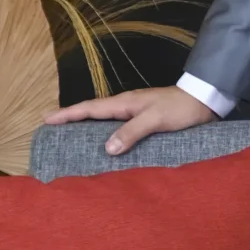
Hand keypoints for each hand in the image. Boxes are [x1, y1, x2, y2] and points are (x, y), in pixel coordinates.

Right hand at [44, 84, 217, 156]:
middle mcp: (125, 106)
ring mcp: (133, 112)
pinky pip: (116, 126)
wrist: (203, 101)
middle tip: (51, 128)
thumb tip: (107, 148)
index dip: (67, 114)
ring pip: (103, 119)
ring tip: (69, 137)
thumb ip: (132, 132)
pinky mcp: (143, 120)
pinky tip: (103, 143)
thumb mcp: (155, 119)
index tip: (47, 120)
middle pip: (91, 112)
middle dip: (70, 118)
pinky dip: (104, 132)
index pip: (89, 108)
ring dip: (86, 125)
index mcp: (124, 103)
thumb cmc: (180, 108)